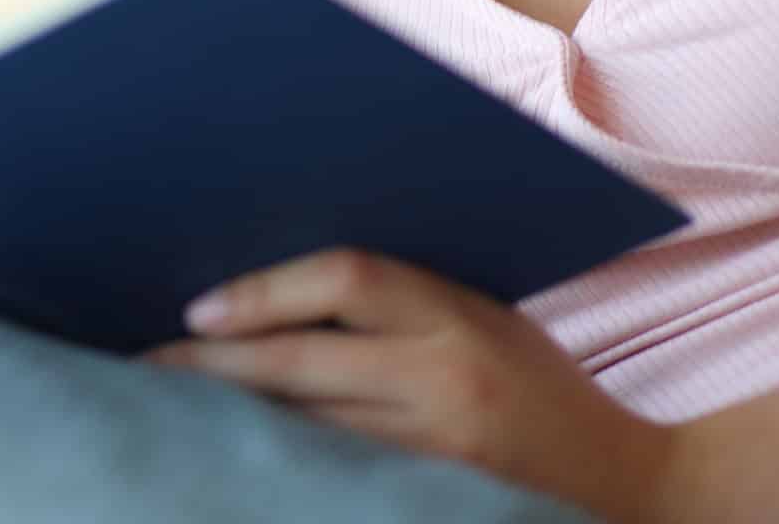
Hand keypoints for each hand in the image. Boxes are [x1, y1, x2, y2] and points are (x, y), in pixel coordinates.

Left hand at [139, 248, 679, 523]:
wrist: (635, 489)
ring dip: (228, 418)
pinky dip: (273, 463)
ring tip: (165, 409)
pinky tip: (231, 455)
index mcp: (461, 319)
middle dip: (211, 363)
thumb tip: (267, 285)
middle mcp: (447, 385)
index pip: (346, 277)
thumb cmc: (541, 389)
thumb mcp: (486, 318)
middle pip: (299, 362)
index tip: (196, 306)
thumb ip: (399, 301)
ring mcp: (435, 457)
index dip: (261, 290)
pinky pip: (327, 478)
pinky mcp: (428, 504)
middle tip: (143, 363)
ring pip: (300, 431)